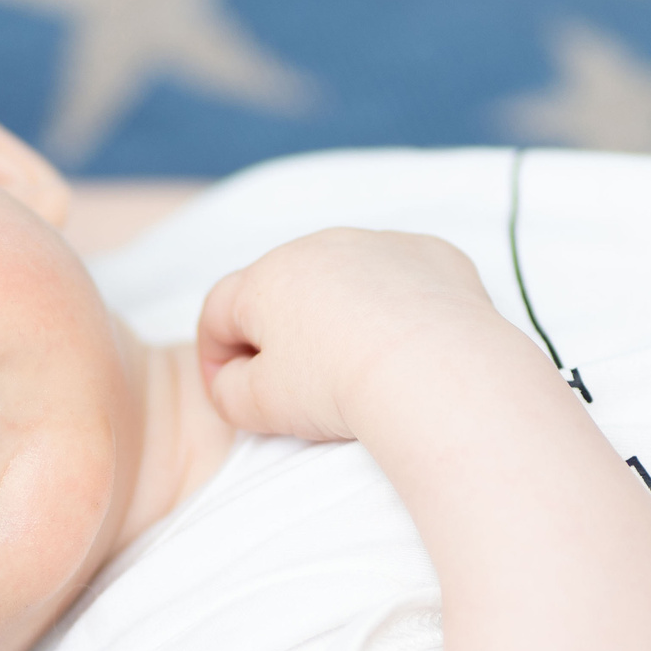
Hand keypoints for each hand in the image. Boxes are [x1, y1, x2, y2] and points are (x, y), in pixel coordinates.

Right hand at [196, 227, 497, 441]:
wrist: (435, 372)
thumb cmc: (338, 387)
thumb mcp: (258, 406)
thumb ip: (227, 393)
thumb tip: (231, 380)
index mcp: (268, 276)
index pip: (220, 310)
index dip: (216, 356)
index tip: (233, 392)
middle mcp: (322, 245)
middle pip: (285, 289)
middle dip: (281, 333)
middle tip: (297, 387)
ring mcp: (382, 244)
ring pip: (348, 280)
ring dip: (342, 316)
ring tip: (358, 368)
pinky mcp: (434, 256)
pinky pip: (405, 280)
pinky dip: (400, 308)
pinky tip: (408, 349)